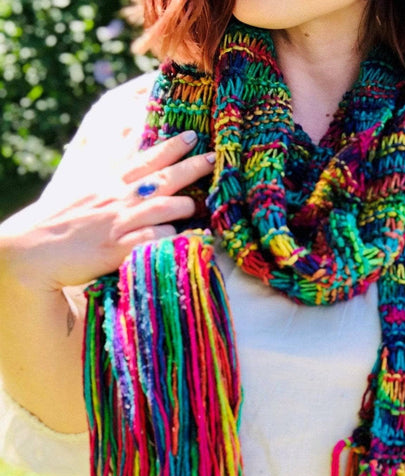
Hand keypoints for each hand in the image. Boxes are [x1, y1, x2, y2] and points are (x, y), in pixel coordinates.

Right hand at [0, 130, 214, 291]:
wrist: (30, 249)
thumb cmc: (61, 221)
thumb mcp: (84, 190)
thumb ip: (107, 175)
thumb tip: (124, 152)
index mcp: (109, 184)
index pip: (144, 159)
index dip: (170, 147)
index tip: (192, 136)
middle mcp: (116, 199)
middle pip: (161, 179)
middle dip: (190, 167)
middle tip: (213, 158)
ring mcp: (118, 223)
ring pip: (161, 208)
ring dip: (184, 206)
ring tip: (197, 207)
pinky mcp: (116, 249)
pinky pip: (151, 240)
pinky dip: (169, 238)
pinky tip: (184, 239)